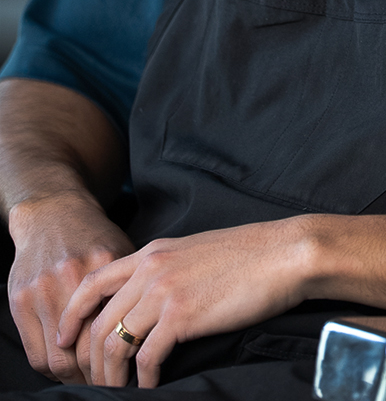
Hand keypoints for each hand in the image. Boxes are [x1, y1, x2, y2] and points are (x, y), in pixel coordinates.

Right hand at [7, 190, 133, 383]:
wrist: (52, 214)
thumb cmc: (93, 237)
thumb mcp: (121, 251)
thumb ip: (132, 285)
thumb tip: (155, 326)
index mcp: (103, 263)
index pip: (113, 329)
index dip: (122, 358)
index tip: (132, 371)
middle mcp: (71, 276)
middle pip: (85, 349)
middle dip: (99, 373)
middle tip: (111, 382)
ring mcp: (42, 289)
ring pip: (57, 358)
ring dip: (74, 377)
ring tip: (90, 379)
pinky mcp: (20, 299)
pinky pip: (35, 353)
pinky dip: (51, 369)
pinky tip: (66, 369)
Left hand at [57, 220, 309, 387]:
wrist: (283, 254)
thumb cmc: (248, 256)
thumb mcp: (194, 253)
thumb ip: (166, 271)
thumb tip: (150, 302)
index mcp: (152, 252)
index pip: (93, 282)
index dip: (71, 315)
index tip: (66, 340)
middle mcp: (150, 269)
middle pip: (99, 321)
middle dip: (90, 358)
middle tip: (94, 381)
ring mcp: (164, 292)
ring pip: (116, 342)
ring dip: (112, 374)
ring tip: (117, 390)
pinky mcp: (182, 316)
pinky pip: (147, 357)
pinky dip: (143, 379)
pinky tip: (150, 386)